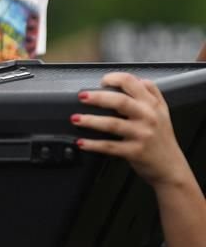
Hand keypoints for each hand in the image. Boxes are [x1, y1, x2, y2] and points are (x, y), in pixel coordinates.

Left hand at [72, 72, 187, 187]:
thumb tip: (135, 78)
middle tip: (82, 96)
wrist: (171, 168)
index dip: (114, 78)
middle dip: (98, 97)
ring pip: (112, 124)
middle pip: (120, 101)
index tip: (101, 81)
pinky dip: (93, 144)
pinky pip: (110, 146)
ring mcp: (142, 135)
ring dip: (90, 121)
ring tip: (75, 118)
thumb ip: (150, 93)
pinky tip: (81, 142)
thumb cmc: (162, 138)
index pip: (132, 83)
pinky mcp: (135, 152)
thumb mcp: (162, 111)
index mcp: (152, 104)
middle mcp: (148, 117)